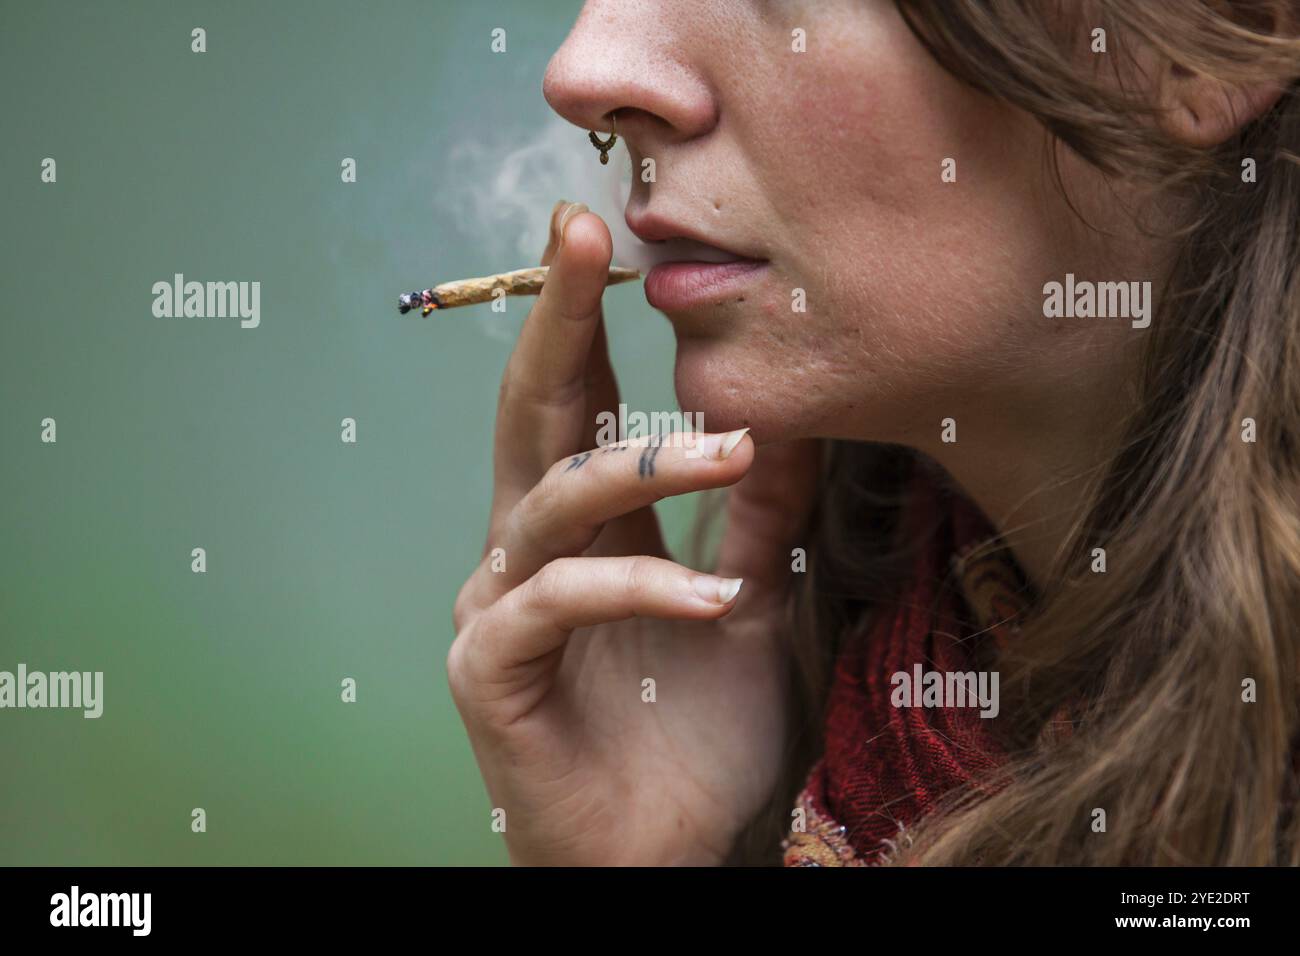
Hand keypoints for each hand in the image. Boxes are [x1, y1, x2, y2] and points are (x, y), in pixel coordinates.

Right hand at [448, 200, 818, 864]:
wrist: (675, 855)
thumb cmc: (703, 738)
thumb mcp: (755, 603)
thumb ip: (761, 515)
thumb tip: (787, 414)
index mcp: (586, 533)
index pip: (579, 405)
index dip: (584, 318)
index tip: (601, 231)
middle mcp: (527, 554)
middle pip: (532, 417)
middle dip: (558, 324)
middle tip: (581, 238)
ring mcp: (499, 610)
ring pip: (550, 501)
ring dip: (641, 466)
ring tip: (731, 452)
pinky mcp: (490, 673)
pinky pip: (556, 604)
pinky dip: (637, 591)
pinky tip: (711, 601)